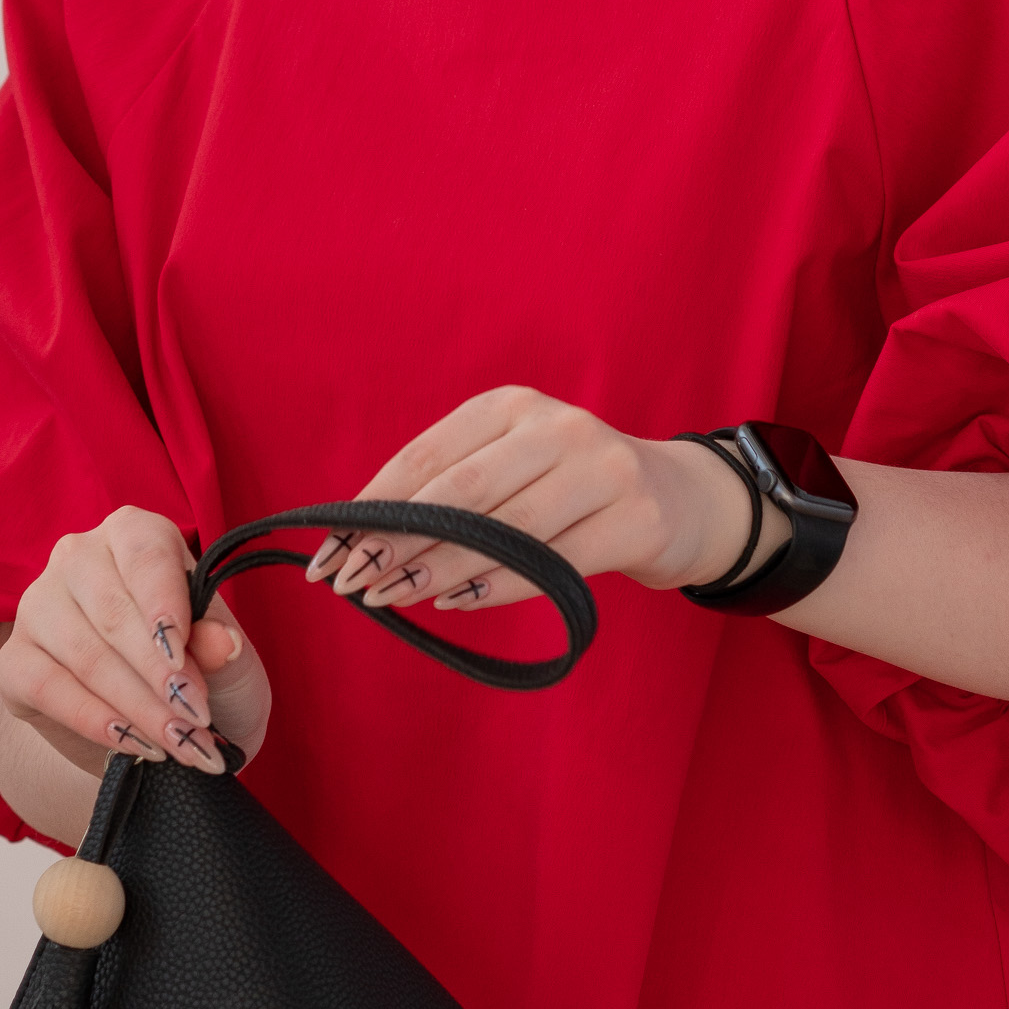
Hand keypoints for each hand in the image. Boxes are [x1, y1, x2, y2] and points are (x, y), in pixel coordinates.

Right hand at [0, 506, 271, 776]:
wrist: (163, 725)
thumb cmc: (205, 672)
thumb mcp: (231, 661)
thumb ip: (224, 648)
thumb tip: (222, 643)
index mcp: (135, 534)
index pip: (146, 556)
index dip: (165, 605)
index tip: (183, 654)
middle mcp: (78, 557)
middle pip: (114, 613)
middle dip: (159, 675)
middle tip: (196, 720)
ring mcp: (38, 606)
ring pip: (85, 656)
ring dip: (135, 707)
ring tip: (178, 743)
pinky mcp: (15, 660)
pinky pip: (47, 688)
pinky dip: (94, 720)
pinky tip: (130, 743)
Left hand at [307, 388, 789, 614]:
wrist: (679, 499)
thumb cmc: (569, 490)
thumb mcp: (511, 467)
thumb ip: (448, 493)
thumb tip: (358, 543)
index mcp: (511, 405)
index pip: (425, 457)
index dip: (371, 508)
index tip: (328, 551)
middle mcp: (556, 426)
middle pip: (459, 495)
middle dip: (395, 544)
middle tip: (350, 584)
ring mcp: (601, 469)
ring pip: (501, 533)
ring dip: (436, 572)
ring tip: (390, 600)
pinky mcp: (634, 519)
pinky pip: (550, 564)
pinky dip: (496, 587)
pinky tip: (455, 602)